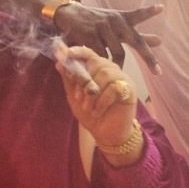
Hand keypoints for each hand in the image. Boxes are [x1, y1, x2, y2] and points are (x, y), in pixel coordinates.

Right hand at [55, 3, 163, 73]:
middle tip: (158, 71)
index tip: (161, 7)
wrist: (68, 14)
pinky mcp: (90, 35)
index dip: (149, 12)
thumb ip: (137, 35)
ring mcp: (103, 27)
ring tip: (118, 74)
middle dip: (148, 57)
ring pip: (118, 53)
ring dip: (119, 66)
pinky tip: (102, 69)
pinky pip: (101, 55)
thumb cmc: (96, 22)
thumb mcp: (116, 25)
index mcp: (122, 18)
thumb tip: (160, 40)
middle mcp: (115, 21)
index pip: (138, 15)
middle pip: (135, 40)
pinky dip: (103, 64)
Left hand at [55, 45, 139, 160]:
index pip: (90, 54)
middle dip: (83, 80)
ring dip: (92, 94)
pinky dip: (102, 101)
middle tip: (78, 97)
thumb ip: (68, 80)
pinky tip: (98, 112)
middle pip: (96, 63)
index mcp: (98, 70)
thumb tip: (58, 63)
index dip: (79, 52)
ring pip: (105, 74)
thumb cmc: (91, 115)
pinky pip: (114, 88)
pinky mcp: (130, 91)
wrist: (106, 135)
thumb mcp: (74, 97)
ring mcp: (122, 79)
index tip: (67, 53)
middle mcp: (111, 71)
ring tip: (88, 107)